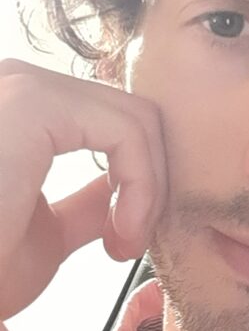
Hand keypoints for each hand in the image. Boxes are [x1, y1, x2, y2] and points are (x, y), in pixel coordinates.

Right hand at [0, 58, 167, 319]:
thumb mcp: (45, 236)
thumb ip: (87, 203)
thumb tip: (118, 185)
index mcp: (14, 116)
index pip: (112, 123)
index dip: (140, 179)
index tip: (126, 239)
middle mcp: (11, 87)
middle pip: (131, 115)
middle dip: (152, 182)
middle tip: (130, 243)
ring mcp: (15, 87)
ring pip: (137, 118)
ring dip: (149, 188)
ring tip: (123, 243)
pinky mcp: (28, 105)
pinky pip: (128, 129)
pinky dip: (144, 183)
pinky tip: (123, 232)